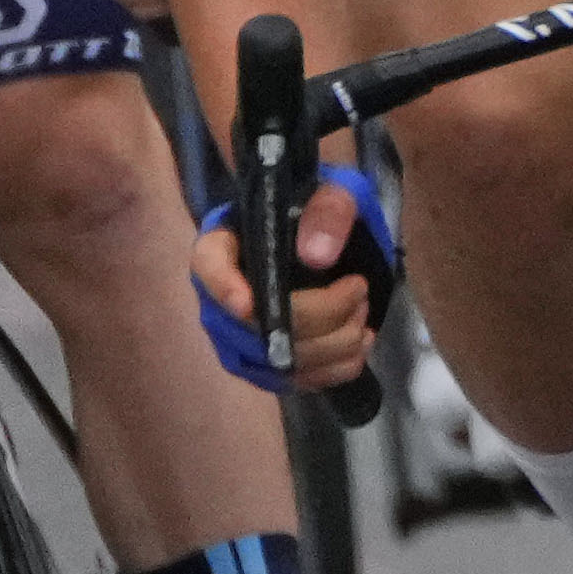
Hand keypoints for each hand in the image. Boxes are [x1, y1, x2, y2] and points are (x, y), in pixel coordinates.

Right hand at [204, 157, 385, 393]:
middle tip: (360, 289)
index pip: (208, 265)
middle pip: (257, 325)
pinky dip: (336, 368)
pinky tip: (359, 344)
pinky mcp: (266, 367)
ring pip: (283, 360)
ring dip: (336, 340)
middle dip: (321, 314)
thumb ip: (327, 212)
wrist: (320, 241)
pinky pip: (298, 381)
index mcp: (221, 245)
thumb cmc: (316, 212)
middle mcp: (219, 299)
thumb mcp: (331, 192)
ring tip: (364, 311)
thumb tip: (317, 256)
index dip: (223, 288)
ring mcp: (239, 339)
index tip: (247, 303)